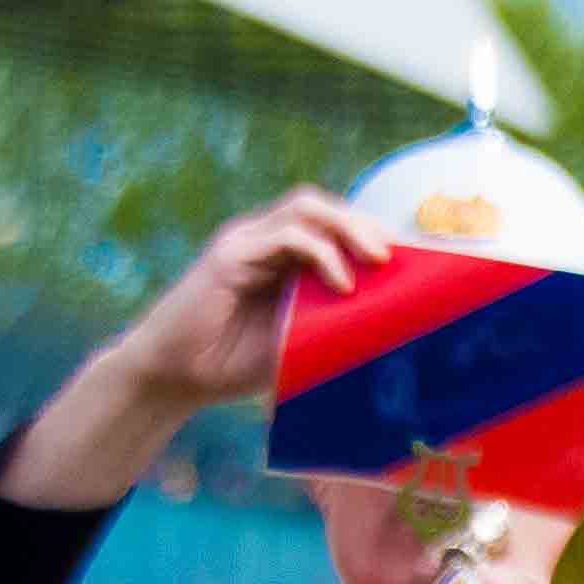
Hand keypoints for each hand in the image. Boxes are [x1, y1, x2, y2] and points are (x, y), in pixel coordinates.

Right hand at [1, 192, 387, 509]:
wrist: (174, 377)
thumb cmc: (233, 365)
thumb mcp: (297, 342)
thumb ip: (332, 325)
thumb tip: (391, 331)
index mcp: (281, 255)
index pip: (330, 223)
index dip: (369, 232)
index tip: (409, 259)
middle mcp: (263, 239)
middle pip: (321, 206)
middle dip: (364, 223)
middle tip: (396, 257)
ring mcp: (245, 241)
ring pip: (305, 207)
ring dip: (348, 228)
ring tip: (377, 261)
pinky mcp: (229, 254)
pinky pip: (284, 235)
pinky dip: (320, 253)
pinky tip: (341, 283)